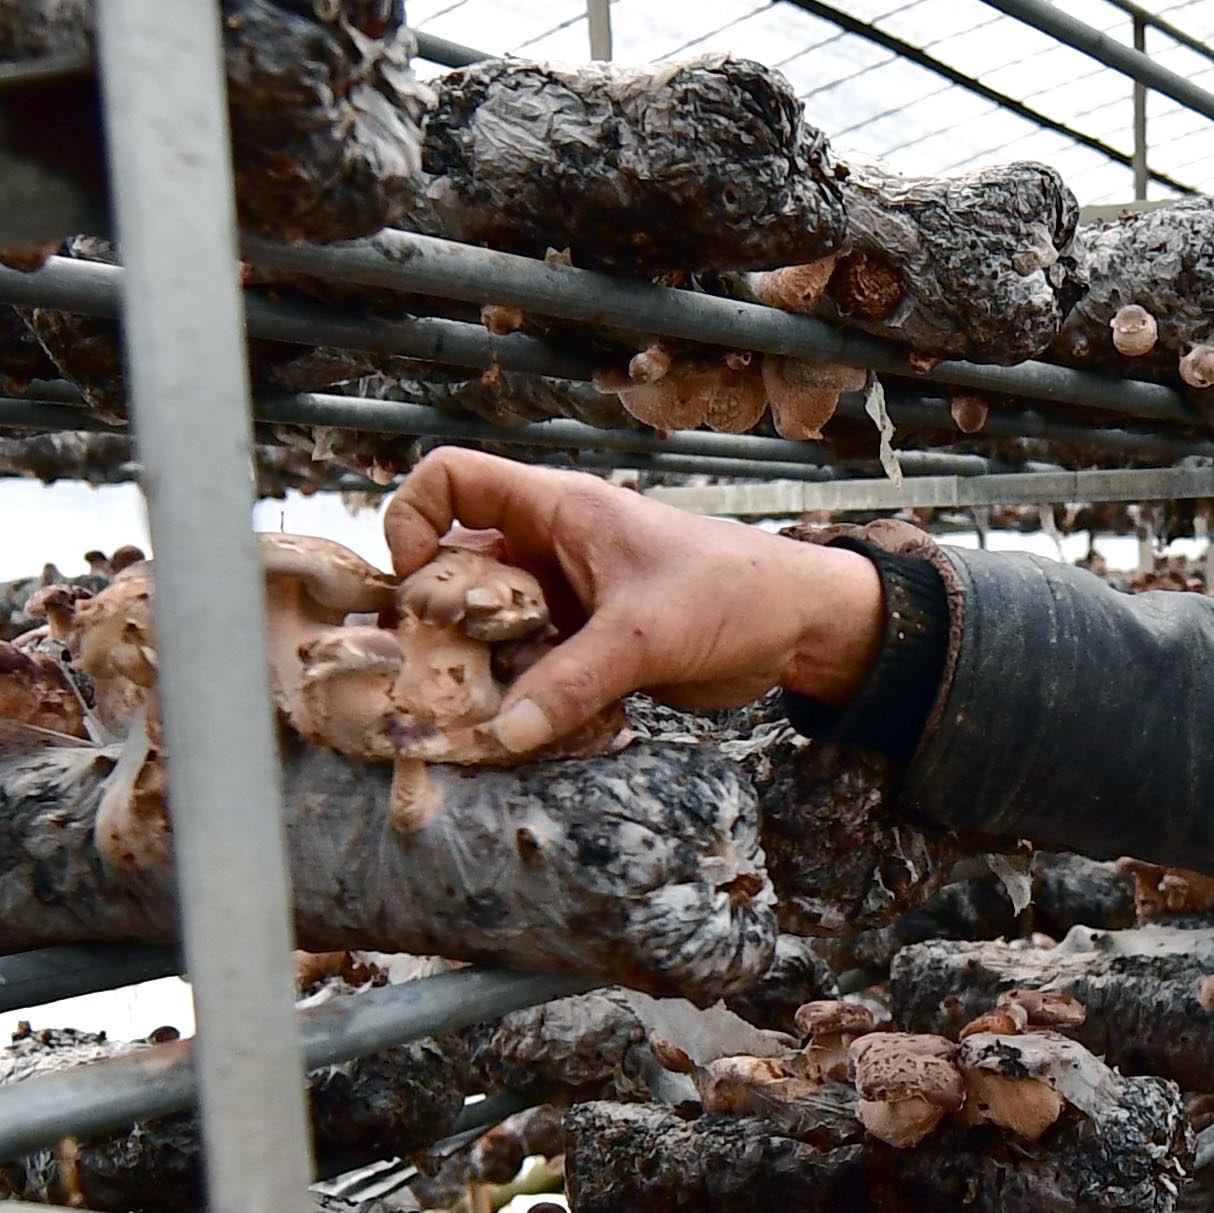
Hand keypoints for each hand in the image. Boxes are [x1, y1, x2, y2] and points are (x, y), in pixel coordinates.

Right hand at [376, 450, 886, 755]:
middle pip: (452, 565)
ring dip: (471, 669)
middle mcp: (547, 550)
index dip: (413, 519)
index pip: (452, 481)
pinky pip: (526, 670)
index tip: (415, 580)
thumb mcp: (649, 632)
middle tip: (424, 671)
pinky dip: (516, 700)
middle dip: (431, 617)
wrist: (800, 628)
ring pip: (485, 626)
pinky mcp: (582, 648)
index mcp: (556, 511)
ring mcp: (562, 600)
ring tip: (460, 714)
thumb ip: (576, 680)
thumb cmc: (734, 592)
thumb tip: (506, 731)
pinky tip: (519, 732)